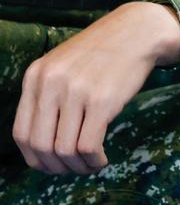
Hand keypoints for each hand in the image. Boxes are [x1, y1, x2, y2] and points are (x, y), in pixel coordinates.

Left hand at [12, 1, 179, 174]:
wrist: (133, 35)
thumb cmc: (100, 56)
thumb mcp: (62, 69)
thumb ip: (49, 96)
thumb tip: (47, 140)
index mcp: (35, 78)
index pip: (21, 133)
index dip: (34, 159)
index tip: (51, 166)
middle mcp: (50, 85)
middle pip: (41, 145)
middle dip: (56, 167)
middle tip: (73, 170)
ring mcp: (75, 93)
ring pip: (65, 149)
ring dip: (79, 166)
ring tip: (91, 164)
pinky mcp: (102, 102)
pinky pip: (89, 145)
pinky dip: (94, 161)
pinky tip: (102, 159)